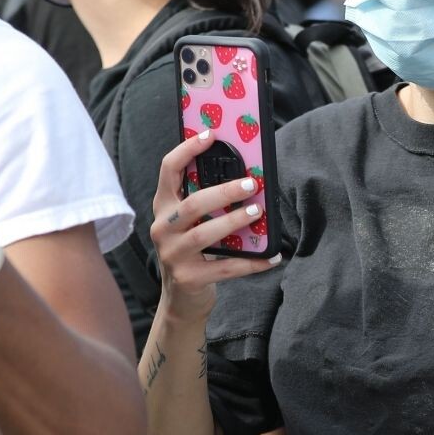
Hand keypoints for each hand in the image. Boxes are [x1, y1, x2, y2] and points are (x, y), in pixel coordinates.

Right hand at [150, 133, 280, 320]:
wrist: (182, 300)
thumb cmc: (194, 252)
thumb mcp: (191, 223)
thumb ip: (205, 201)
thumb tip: (244, 175)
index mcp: (163, 207)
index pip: (168, 170)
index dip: (187, 150)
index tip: (211, 134)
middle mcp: (162, 229)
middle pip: (192, 204)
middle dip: (223, 192)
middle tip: (250, 184)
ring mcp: (173, 255)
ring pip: (205, 234)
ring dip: (235, 221)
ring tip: (258, 211)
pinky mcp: (189, 278)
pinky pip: (226, 267)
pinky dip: (251, 262)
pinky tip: (271, 257)